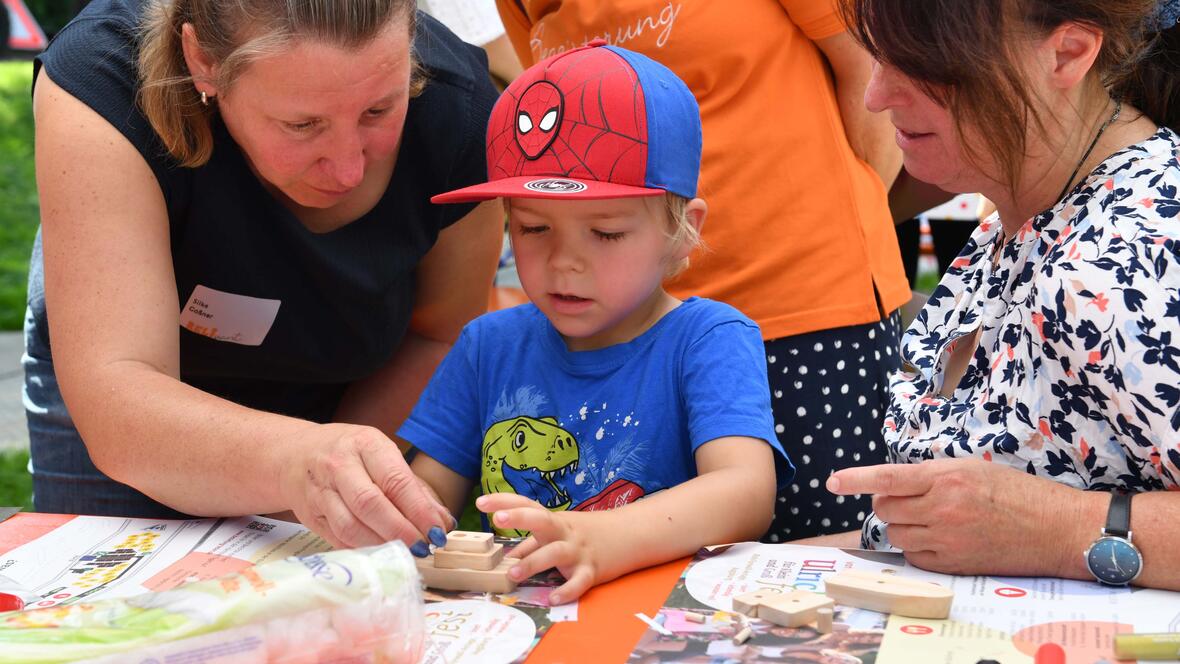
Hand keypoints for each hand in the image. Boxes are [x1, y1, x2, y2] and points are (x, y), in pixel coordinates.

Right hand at [281, 423, 452, 550]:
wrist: (294, 455)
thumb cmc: (349, 455)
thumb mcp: (382, 456)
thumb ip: (413, 488)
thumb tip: (443, 521)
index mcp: (365, 444)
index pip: (395, 480)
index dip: (418, 509)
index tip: (436, 530)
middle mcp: (339, 466)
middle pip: (371, 504)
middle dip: (401, 531)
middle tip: (423, 547)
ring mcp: (321, 492)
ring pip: (351, 526)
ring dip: (382, 545)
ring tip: (405, 554)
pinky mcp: (310, 516)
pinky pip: (338, 539)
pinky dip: (363, 551)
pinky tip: (382, 554)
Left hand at [476, 493, 604, 603]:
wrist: (630, 535)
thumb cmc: (588, 533)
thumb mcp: (560, 532)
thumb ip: (533, 543)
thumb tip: (509, 556)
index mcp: (554, 522)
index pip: (527, 505)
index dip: (504, 502)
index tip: (481, 502)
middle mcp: (564, 532)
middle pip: (541, 520)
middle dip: (519, 518)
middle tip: (497, 520)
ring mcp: (579, 551)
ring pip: (556, 553)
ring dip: (533, 562)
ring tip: (513, 574)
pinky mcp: (593, 571)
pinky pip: (579, 581)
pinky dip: (567, 591)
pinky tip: (553, 599)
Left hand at [826, 458, 1089, 576]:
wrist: (1057, 529)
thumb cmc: (1019, 493)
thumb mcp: (973, 469)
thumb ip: (932, 475)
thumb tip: (894, 484)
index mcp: (947, 476)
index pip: (887, 478)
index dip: (855, 480)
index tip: (832, 482)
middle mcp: (942, 506)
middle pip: (885, 509)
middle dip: (889, 504)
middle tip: (912, 501)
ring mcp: (947, 538)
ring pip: (896, 533)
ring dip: (904, 526)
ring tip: (933, 519)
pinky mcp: (954, 564)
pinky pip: (915, 556)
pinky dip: (918, 548)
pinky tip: (942, 539)